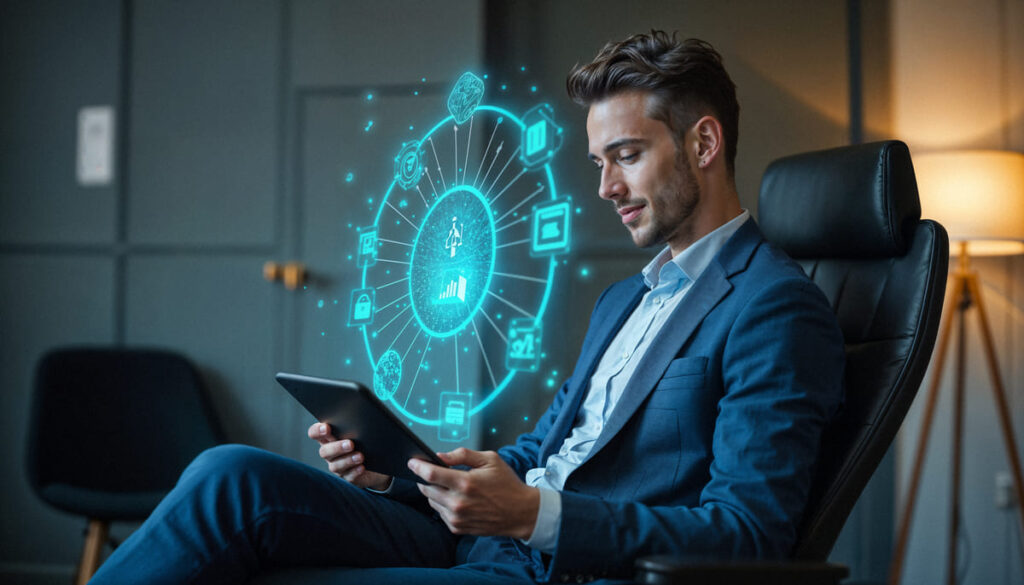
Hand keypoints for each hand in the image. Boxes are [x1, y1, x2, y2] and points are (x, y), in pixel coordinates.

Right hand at [307, 422, 391, 490]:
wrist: (377, 461)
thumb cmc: (366, 440)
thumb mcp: (360, 431)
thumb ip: (355, 424)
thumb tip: (362, 415)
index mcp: (329, 438)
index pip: (315, 433)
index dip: (317, 431)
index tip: (326, 428)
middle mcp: (330, 453)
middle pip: (324, 451)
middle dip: (336, 448)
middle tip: (350, 444)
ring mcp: (338, 466)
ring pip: (335, 466)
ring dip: (347, 460)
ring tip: (360, 456)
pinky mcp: (348, 477)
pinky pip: (348, 477)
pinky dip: (355, 472)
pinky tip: (362, 467)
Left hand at [408, 448, 539, 538]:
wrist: (520, 513)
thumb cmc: (506, 484)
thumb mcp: (490, 460)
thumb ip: (463, 455)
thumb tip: (441, 456)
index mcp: (465, 483)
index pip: (431, 474)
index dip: (418, 467)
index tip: (411, 462)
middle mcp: (458, 503)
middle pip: (427, 489)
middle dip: (426, 479)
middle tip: (434, 472)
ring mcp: (457, 518)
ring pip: (431, 501)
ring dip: (434, 492)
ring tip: (450, 485)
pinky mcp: (457, 528)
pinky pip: (440, 513)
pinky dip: (443, 504)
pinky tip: (457, 498)